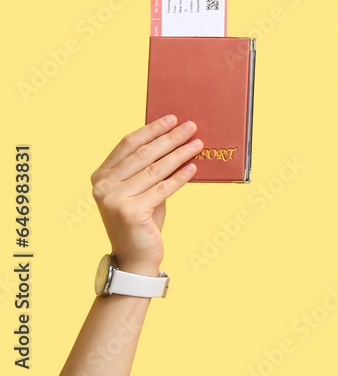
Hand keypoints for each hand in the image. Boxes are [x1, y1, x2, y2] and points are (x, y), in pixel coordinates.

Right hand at [90, 115, 201, 275]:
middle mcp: (103, 186)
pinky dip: (181, 177)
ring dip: (180, 154)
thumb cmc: (141, 219)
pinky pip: (163, 188)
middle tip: (191, 126)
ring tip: (198, 143)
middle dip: (170, 138)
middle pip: (143, 154)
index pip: (128, 144)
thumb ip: (148, 168)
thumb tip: (174, 139)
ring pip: (155, 170)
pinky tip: (194, 166)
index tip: (172, 118)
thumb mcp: (140, 189)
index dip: (152, 130)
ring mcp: (114, 199)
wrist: (135, 256)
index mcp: (100, 176)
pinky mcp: (131, 212)